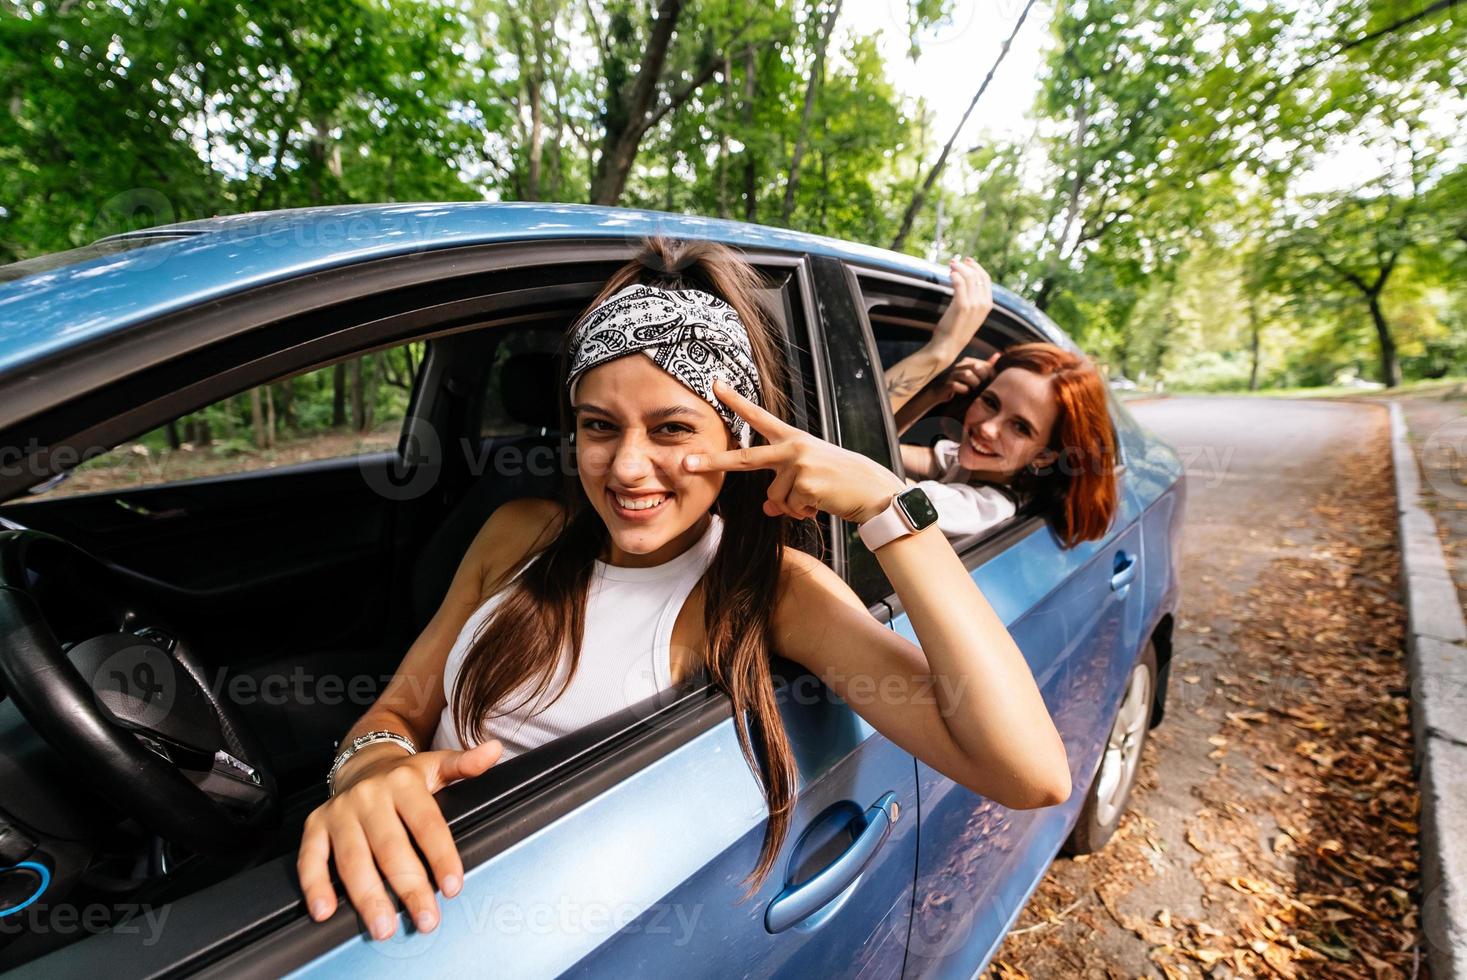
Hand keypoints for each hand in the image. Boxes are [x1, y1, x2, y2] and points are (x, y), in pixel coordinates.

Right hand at [296, 739, 502, 939]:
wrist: (362, 763)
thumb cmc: (406, 776)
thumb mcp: (437, 765)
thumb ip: (465, 764)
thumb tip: (495, 750)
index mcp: (404, 783)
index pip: (427, 823)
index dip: (441, 856)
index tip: (453, 887)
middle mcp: (369, 796)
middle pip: (391, 846)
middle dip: (409, 887)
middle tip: (426, 918)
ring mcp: (340, 811)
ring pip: (353, 857)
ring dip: (368, 895)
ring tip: (384, 926)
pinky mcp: (316, 825)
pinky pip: (311, 857)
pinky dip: (315, 885)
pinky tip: (325, 910)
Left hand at [684, 379, 904, 523]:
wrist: (875, 492)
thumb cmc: (843, 483)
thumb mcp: (810, 480)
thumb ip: (785, 488)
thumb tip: (768, 507)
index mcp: (794, 440)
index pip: (760, 417)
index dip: (736, 402)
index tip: (715, 385)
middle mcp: (794, 448)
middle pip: (745, 458)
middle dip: (714, 462)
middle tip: (686, 463)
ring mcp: (799, 465)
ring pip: (774, 498)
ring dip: (792, 506)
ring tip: (817, 498)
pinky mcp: (805, 485)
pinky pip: (789, 508)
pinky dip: (803, 513)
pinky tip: (822, 504)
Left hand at [930, 257, 992, 357]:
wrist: (947, 347)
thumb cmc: (954, 330)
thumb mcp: (968, 314)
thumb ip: (971, 300)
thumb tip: (965, 281)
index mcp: (987, 305)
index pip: (985, 279)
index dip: (976, 267)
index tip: (966, 261)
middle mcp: (983, 304)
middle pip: (978, 276)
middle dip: (966, 265)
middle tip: (954, 262)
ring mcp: (974, 305)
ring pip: (969, 277)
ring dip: (959, 268)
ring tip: (950, 266)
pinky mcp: (962, 306)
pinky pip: (960, 284)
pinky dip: (955, 276)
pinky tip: (950, 274)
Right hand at [935, 352, 999, 402]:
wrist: (940, 393)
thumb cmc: (960, 384)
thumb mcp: (974, 374)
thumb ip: (985, 366)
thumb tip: (998, 355)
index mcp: (966, 362)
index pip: (983, 364)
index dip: (988, 373)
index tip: (987, 381)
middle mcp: (959, 366)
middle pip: (976, 367)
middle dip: (981, 377)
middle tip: (980, 385)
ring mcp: (952, 375)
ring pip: (967, 374)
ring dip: (973, 383)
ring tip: (973, 389)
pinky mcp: (946, 385)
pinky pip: (956, 385)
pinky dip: (963, 390)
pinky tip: (964, 392)